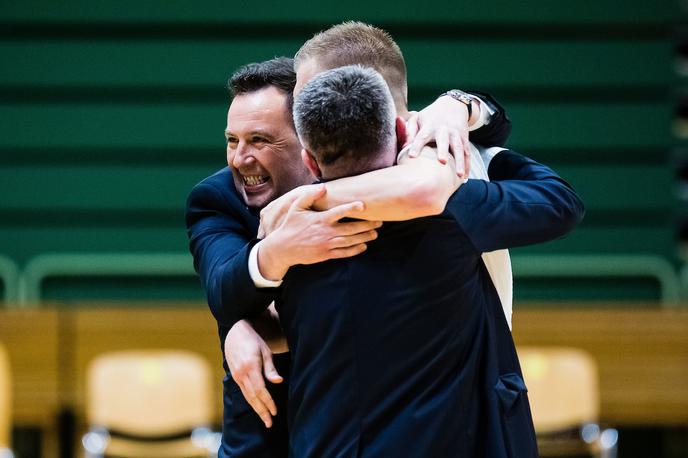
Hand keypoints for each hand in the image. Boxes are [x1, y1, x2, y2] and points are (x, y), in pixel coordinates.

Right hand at [225, 319, 282, 427]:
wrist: (235, 332)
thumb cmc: (254, 340)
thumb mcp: (265, 351)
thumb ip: (270, 368)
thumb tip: (279, 382)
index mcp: (251, 367)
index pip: (260, 390)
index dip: (268, 402)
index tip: (275, 412)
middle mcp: (242, 374)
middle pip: (253, 397)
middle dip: (261, 411)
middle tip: (269, 423)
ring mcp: (237, 375)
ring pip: (247, 396)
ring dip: (256, 409)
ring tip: (264, 419)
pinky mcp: (235, 376)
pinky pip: (244, 391)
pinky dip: (251, 401)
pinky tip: (256, 407)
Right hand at [258, 184, 381, 280]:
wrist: (282, 248)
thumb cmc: (290, 225)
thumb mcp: (296, 207)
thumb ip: (310, 195)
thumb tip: (324, 186)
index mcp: (320, 219)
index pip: (339, 212)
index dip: (352, 208)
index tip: (364, 204)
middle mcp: (326, 232)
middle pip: (351, 228)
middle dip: (367, 225)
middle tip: (379, 221)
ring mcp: (327, 245)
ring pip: (350, 241)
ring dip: (364, 237)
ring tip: (375, 233)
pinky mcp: (326, 255)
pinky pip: (344, 253)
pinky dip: (355, 250)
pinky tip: (364, 246)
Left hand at [405, 95, 472, 177]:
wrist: (453, 105)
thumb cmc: (430, 116)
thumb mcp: (418, 118)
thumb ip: (409, 131)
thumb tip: (404, 145)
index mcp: (430, 126)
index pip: (422, 136)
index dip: (416, 145)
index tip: (411, 156)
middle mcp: (444, 130)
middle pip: (444, 141)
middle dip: (443, 151)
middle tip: (442, 161)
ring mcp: (456, 135)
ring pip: (459, 149)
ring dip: (460, 162)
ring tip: (459, 175)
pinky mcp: (465, 139)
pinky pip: (467, 153)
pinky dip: (467, 165)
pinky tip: (465, 177)